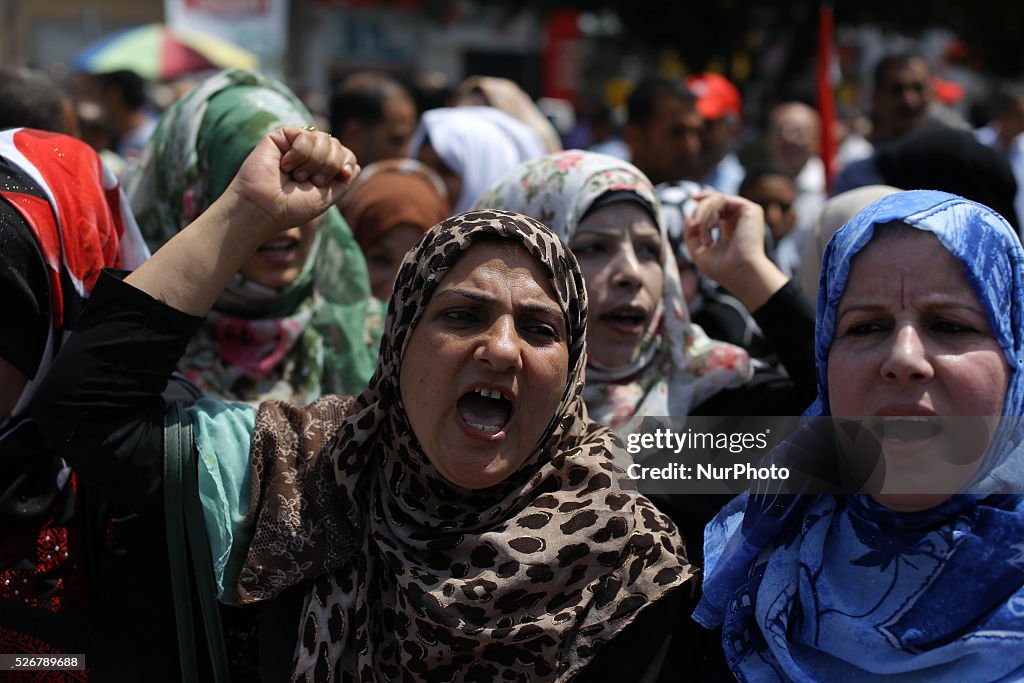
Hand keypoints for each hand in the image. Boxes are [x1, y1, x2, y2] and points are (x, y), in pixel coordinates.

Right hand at [225, 127, 359, 245]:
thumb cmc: (291, 208)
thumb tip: (355, 165)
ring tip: (297, 176)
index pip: (345, 154)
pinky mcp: (281, 136)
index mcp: (319, 169)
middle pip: (336, 144)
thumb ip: (343, 180)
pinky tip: (286, 165)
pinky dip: (300, 154)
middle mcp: (308, 155)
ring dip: (314, 162)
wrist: (265, 208)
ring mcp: (294, 144)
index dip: (347, 162)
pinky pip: (305, 135)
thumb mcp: (326, 197)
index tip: (343, 175)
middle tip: (311, 181)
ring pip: (323, 138)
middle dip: (330, 165)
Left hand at [684, 191, 786, 309]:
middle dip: (700, 211)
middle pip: (715, 200)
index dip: (704, 200)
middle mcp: (740, 219)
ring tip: (705, 237)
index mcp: (731, 228)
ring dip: (703, 216)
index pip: (717, 207)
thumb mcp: (698, 250)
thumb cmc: (722, 268)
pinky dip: (710, 213)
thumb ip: (691, 233)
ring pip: (716, 200)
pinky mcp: (750, 209)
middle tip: (693, 227)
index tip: (692, 200)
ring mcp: (746, 214)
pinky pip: (721, 200)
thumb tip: (688, 215)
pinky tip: (711, 228)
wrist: (739, 273)